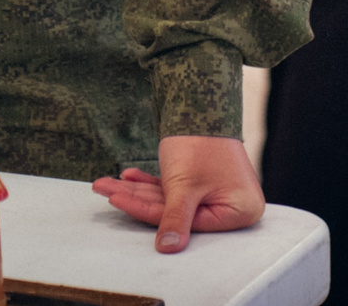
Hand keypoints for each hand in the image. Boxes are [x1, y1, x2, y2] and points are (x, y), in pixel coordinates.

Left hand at [91, 135, 265, 252]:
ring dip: (137, 190)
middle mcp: (233, 204)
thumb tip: (168, 248)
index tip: (117, 201)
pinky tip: (127, 177)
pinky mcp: (204, 181)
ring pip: (170, 198)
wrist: (202, 100)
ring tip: (108, 182)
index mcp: (241, 212)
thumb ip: (174, 219)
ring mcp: (218, 191)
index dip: (147, 211)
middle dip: (136, 198)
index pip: (186, 222)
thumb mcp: (185, 186)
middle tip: (106, 188)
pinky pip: (173, 188)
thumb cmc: (201, 142)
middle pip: (176, 211)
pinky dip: (150, 182)